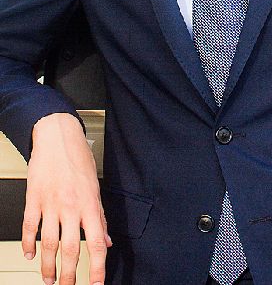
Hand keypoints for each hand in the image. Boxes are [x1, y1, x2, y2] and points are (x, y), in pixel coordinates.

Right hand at [23, 112, 111, 284]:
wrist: (58, 136)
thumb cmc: (78, 158)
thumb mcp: (95, 186)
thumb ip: (100, 216)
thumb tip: (108, 240)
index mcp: (90, 203)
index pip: (97, 242)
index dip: (98, 267)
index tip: (98, 284)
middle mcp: (71, 206)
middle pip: (71, 249)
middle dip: (70, 275)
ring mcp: (51, 203)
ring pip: (48, 244)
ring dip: (48, 266)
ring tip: (49, 279)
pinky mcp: (34, 199)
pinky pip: (29, 227)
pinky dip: (28, 244)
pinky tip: (30, 254)